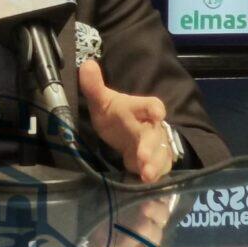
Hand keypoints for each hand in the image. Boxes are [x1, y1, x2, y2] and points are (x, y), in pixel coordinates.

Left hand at [78, 60, 173, 183]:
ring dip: (155, 164)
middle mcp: (151, 127)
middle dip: (151, 146)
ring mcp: (155, 145)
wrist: (126, 133)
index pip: (150, 105)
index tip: (157, 113)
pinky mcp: (155, 161)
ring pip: (161, 154)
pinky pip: (160, 168)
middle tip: (143, 156)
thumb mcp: (102, 101)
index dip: (154, 109)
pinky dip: (156, 175)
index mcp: (140, 109)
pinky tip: (147, 181)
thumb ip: (94, 87)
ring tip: (147, 175)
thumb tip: (86, 65)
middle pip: (155, 135)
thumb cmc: (116, 116)